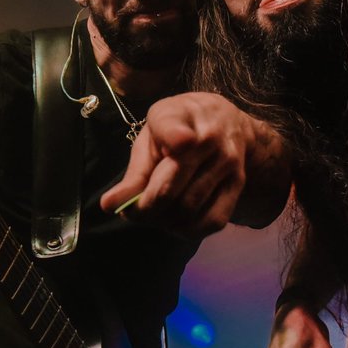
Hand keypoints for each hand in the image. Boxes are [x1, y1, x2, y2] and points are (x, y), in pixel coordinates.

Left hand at [100, 92, 284, 237]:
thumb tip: (109, 206)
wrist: (224, 120)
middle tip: (135, 213)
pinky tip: (177, 223)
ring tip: (156, 215)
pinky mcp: (238, 182)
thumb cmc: (177, 129)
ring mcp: (226, 162)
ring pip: (188, 209)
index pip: (175, 128)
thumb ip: (134, 172)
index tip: (180, 144)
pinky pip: (213, 220)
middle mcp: (208, 138)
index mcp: (178, 116)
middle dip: (145, 210)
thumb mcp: (151, 137)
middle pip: (170, 189)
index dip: (177, 136)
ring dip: (164, 222)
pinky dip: (189, 231)